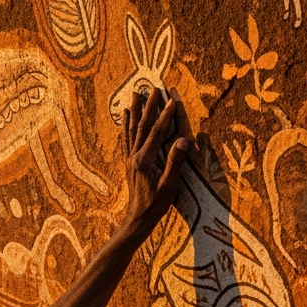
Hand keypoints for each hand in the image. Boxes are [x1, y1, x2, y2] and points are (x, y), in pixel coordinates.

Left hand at [118, 88, 189, 240]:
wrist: (138, 218)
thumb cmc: (155, 204)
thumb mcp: (169, 186)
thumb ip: (175, 162)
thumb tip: (184, 141)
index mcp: (144, 160)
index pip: (157, 132)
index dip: (165, 115)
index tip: (171, 99)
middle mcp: (134, 156)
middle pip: (142, 126)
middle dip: (148, 106)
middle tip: (152, 88)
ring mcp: (129, 159)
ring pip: (131, 130)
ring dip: (134, 111)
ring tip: (134, 95)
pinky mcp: (128, 163)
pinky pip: (125, 140)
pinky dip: (125, 127)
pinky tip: (123, 118)